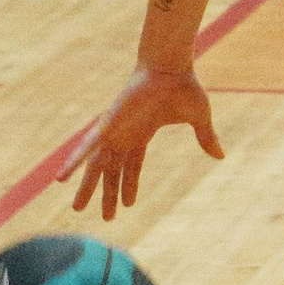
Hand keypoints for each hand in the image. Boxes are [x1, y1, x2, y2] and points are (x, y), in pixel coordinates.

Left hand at [69, 64, 221, 220]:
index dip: (129, 186)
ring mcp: (114, 130)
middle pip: (112, 172)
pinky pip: (86, 147)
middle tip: (106, 218)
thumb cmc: (184, 87)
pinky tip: (62, 177)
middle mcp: (124, 135)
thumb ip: (206, 138)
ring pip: (96, 166)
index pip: (132, 167)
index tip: (128, 206)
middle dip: (108, 195)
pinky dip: (73, 161)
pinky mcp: (107, 124)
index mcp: (142, 134)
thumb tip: (221, 156)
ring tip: (77, 208)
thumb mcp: (199, 119)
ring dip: (86, 187)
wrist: (171, 67)